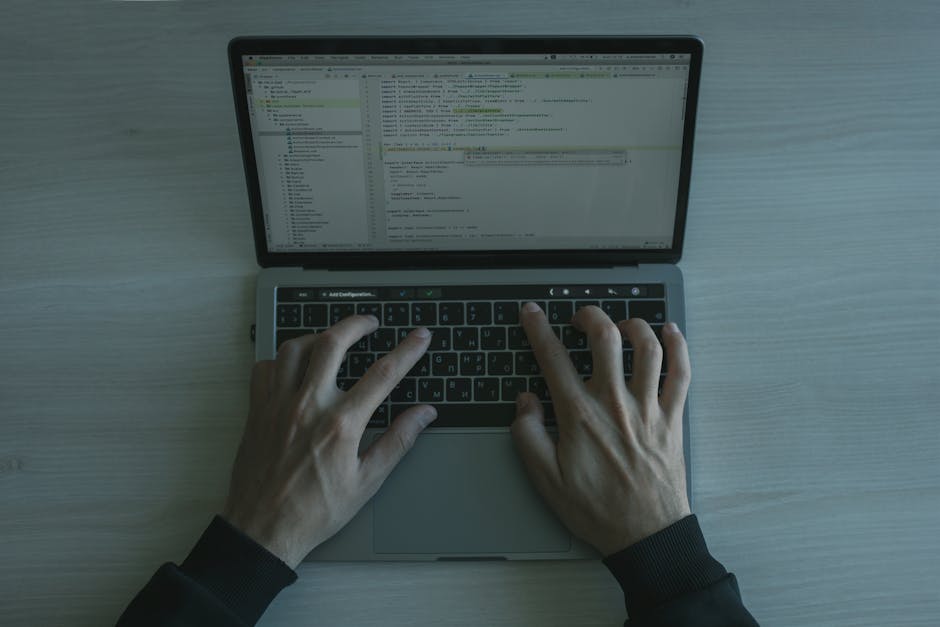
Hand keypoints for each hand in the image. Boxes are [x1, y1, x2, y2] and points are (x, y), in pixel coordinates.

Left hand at [222, 315, 436, 567]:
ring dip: (319, 335)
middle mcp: (307, 405)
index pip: (383, 374)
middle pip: (333, 343)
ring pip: (296, 347)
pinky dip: (282, 358)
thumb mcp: (367, 482)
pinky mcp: (258, 410)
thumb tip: (424, 415)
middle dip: (357, 324)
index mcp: (340, 424)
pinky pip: (266, 367)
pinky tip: (294, 365)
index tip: (420, 336)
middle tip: (372, 322)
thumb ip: (397, 441)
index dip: (407, 350)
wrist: (263, 529)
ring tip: (333, 338)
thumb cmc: (314, 511)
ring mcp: (278, 404)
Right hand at [511, 303, 690, 555]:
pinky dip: (678, 347)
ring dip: (633, 325)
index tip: (531, 313)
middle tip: (580, 318)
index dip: (538, 329)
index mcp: (580, 415)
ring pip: (647, 348)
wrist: (645, 535)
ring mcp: (648, 408)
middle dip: (589, 316)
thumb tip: (525, 401)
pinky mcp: (672, 418)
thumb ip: (527, 435)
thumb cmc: (596, 509)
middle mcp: (615, 403)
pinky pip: (681, 373)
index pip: (553, 358)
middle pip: (605, 338)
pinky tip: (670, 332)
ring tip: (621, 325)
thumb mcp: (545, 479)